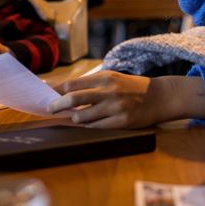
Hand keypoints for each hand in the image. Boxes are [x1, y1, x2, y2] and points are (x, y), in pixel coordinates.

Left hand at [49, 72, 204, 127]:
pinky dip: (88, 127)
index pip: (72, 84)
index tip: (45, 95)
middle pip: (73, 99)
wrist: (159, 96)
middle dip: (57, 105)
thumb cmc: (132, 87)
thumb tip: (65, 93)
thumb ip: (91, 85)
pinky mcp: (121, 122)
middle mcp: (109, 91)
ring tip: (74, 118)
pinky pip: (96, 128)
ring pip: (83, 117)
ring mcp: (115, 107)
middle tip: (50, 110)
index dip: (56, 91)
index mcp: (105, 77)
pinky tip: (87, 124)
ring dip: (74, 119)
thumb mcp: (113, 79)